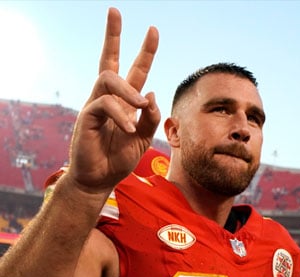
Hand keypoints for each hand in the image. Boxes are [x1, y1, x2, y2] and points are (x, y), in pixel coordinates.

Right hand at [68, 8, 160, 193]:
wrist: (101, 179)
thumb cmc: (120, 157)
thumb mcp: (145, 137)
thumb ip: (151, 117)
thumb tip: (152, 92)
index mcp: (125, 101)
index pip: (135, 70)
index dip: (145, 52)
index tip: (153, 31)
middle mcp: (109, 97)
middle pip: (108, 59)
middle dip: (112, 35)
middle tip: (115, 11)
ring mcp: (95, 104)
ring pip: (109, 79)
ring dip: (129, 91)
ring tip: (140, 107)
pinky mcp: (87, 116)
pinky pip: (104, 104)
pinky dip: (121, 115)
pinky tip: (129, 130)